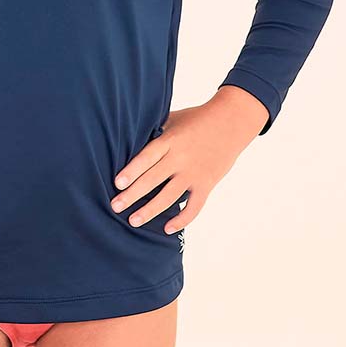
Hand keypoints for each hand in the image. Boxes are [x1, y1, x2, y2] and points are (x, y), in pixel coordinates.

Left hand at [110, 93, 266, 235]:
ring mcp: (194, 172)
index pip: (146, 157)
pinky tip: (167, 228)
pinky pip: (194, 206)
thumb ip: (154, 131)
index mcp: (169, 139)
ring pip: (169, 196)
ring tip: (133, 221)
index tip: (117, 183)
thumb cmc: (197, 118)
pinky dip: (182, 219)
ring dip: (150, 210)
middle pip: (153, 179)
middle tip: (115, 207)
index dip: (131, 171)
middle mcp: (180, 157)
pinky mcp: (207, 183)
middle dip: (132, 195)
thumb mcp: (173, 119)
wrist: (231, 122)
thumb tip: (129, 139)